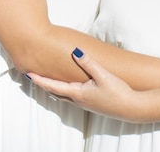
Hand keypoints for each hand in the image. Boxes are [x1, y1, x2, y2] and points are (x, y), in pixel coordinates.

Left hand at [27, 48, 142, 120]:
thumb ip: (88, 62)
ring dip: (53, 88)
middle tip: (33, 76)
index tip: (28, 74)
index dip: (40, 80)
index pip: (53, 86)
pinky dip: (64, 90)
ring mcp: (85, 104)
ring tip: (46, 80)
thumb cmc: (118, 92)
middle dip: (43, 84)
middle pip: (55, 92)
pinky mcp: (92, 103)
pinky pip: (72, 97)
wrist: (132, 108)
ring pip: (64, 95)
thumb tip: (75, 51)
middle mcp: (78, 100)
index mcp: (77, 93)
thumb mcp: (103, 75)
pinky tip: (68, 86)